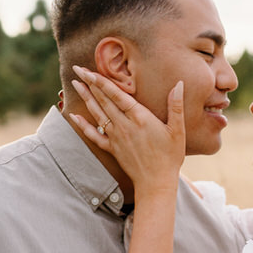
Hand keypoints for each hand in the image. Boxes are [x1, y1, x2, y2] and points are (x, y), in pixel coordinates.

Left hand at [69, 67, 184, 192]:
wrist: (156, 183)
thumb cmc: (170, 157)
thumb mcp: (178, 131)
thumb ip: (176, 106)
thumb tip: (179, 84)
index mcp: (140, 118)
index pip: (117, 95)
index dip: (102, 81)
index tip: (89, 70)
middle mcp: (124, 126)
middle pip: (104, 101)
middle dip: (90, 84)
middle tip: (78, 70)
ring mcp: (116, 138)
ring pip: (97, 114)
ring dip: (86, 98)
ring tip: (76, 84)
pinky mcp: (112, 149)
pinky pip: (94, 136)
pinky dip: (83, 126)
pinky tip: (74, 117)